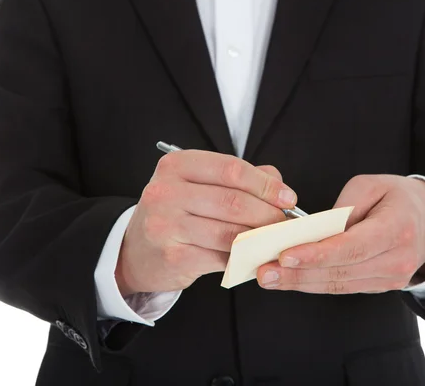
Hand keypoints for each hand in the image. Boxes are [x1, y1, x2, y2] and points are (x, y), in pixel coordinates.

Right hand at [116, 150, 297, 295]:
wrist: (136, 252)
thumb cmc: (176, 214)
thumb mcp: (198, 186)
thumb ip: (239, 180)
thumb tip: (279, 185)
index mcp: (176, 165)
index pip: (231, 169)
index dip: (266, 184)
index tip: (288, 198)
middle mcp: (166, 191)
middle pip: (233, 201)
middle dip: (268, 214)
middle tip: (285, 223)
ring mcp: (166, 225)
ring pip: (231, 232)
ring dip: (260, 238)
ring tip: (275, 240)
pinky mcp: (174, 256)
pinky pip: (222, 257)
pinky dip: (245, 258)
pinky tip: (256, 257)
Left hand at [256, 175, 424, 293]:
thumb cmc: (398, 197)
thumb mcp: (373, 185)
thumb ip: (343, 207)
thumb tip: (314, 231)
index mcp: (396, 229)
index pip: (352, 247)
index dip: (317, 254)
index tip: (285, 256)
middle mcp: (396, 261)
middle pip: (340, 272)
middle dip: (297, 274)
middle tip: (264, 272)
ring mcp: (390, 279)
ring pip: (337, 285)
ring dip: (300, 283)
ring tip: (268, 278)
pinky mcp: (379, 287)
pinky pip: (342, 287)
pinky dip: (313, 284)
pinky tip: (289, 279)